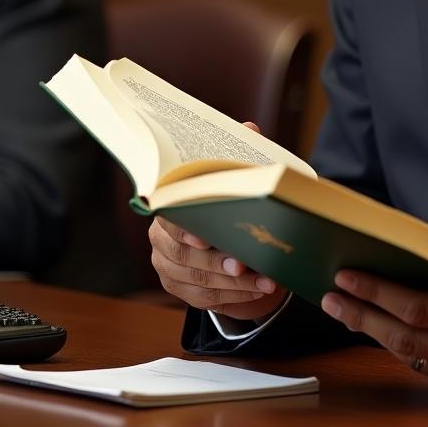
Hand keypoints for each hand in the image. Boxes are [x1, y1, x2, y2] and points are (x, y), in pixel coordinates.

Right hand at [148, 120, 287, 319]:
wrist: (223, 234)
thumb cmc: (228, 200)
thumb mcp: (234, 176)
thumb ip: (239, 154)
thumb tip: (250, 128)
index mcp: (169, 207)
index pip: (168, 218)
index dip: (183, 229)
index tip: (203, 238)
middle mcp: (161, 238)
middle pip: (181, 254)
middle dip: (216, 262)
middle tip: (244, 263)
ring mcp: (168, 267)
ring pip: (197, 280)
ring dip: (234, 283)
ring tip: (266, 280)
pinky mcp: (181, 289)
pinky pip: (206, 298)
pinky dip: (236, 295)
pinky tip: (260, 290)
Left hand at [320, 237, 427, 395]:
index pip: (422, 307)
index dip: (380, 291)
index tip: (349, 274)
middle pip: (406, 337)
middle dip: (362, 314)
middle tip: (330, 293)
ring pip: (412, 357)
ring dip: (372, 332)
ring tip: (343, 308)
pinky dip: (399, 345)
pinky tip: (378, 325)